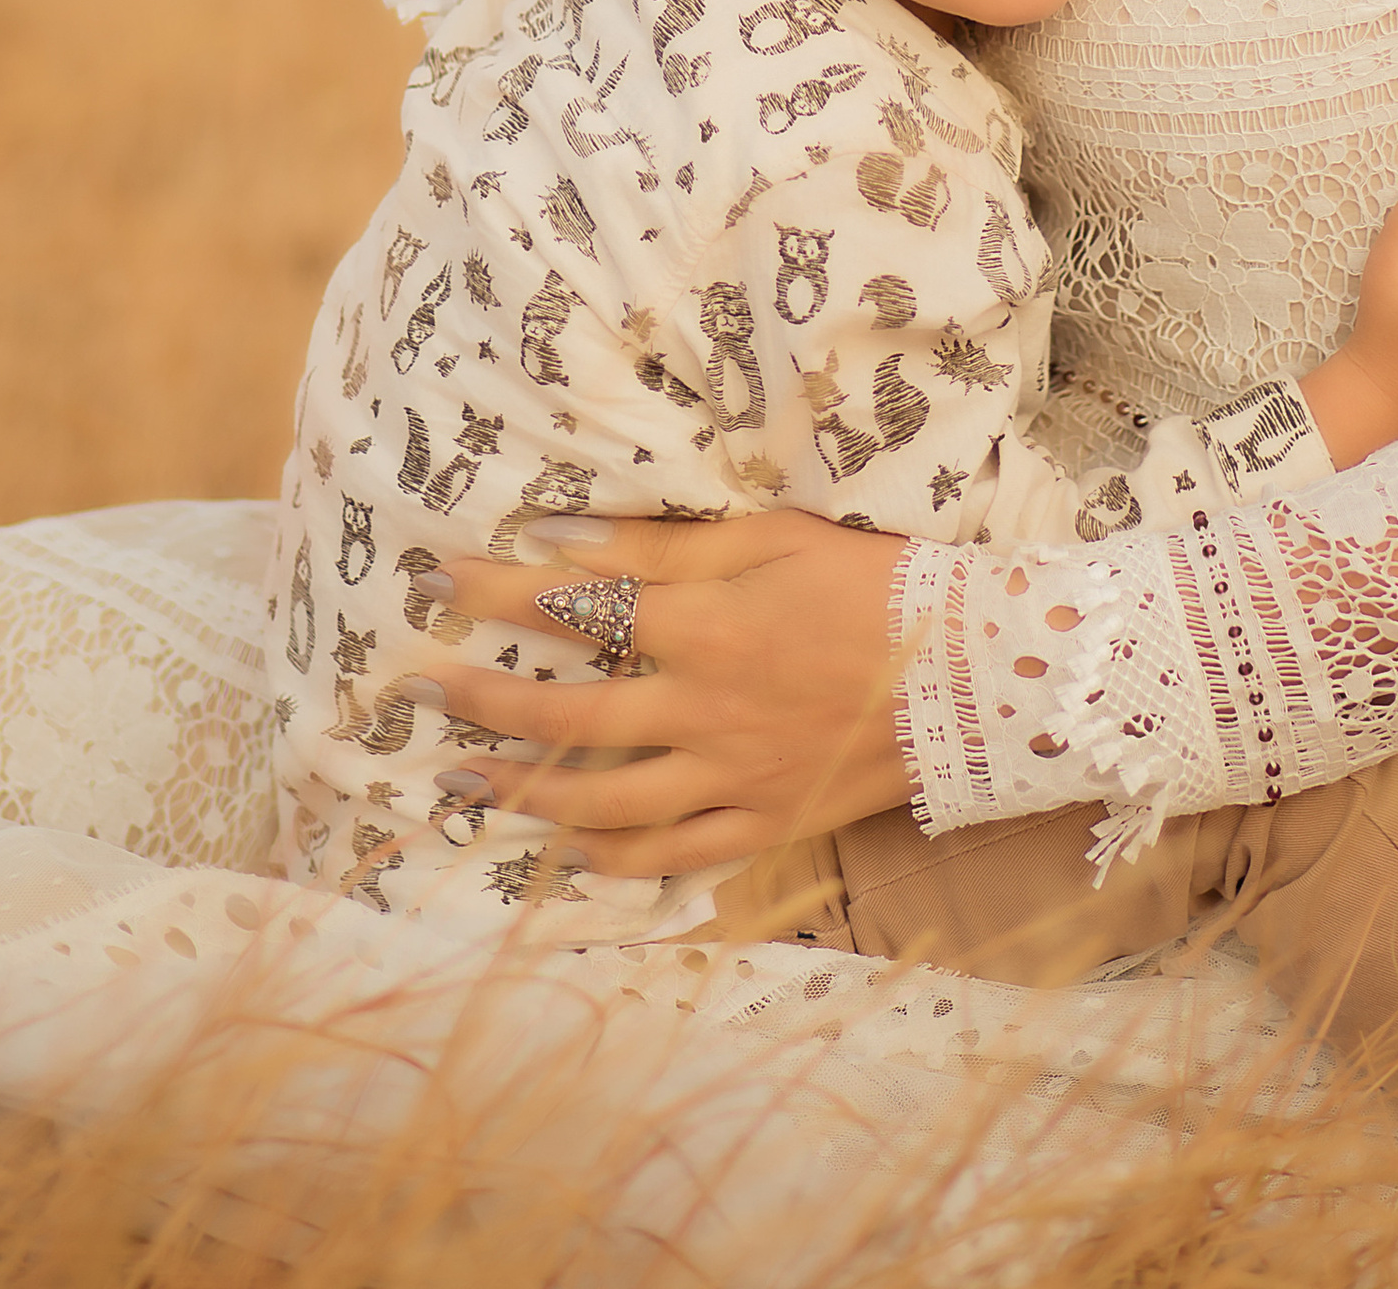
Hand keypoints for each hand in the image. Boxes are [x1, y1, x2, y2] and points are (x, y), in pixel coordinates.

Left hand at [403, 515, 914, 877]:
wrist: (975, 672)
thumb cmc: (873, 583)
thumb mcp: (773, 538)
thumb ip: (663, 547)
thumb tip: (556, 540)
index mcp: (711, 628)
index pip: (578, 611)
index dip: (499, 593)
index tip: (438, 579)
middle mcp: (708, 712)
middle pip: (572, 720)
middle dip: (486, 704)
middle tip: (422, 689)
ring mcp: (734, 780)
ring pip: (605, 805)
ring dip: (523, 796)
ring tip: (463, 783)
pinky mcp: (764, 826)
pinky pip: (671, 858)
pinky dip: (610, 860)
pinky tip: (563, 849)